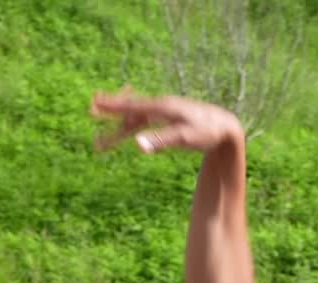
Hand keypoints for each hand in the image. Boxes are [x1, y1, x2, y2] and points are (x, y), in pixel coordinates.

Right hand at [91, 89, 242, 154]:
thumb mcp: (184, 139)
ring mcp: (166, 113)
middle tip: (91, 109)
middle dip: (112, 111)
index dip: (113, 106)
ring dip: (120, 125)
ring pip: (138, 117)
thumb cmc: (207, 133)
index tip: (95, 103)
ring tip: (104, 138)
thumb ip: (160, 141)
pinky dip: (135, 125)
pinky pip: (148, 120)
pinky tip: (130, 130)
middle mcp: (161, 107)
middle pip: (131, 109)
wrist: (226, 128)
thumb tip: (138, 145)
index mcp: (162, 108)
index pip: (132, 106)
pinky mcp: (171, 120)